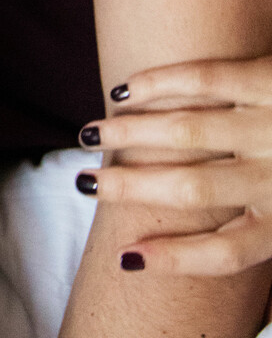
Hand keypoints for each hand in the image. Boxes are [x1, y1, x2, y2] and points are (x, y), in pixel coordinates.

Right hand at [77, 56, 271, 275]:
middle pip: (191, 190)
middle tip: (84, 185)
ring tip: (90, 135)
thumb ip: (268, 231)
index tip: (125, 260)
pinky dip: (160, 83)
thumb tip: (207, 254)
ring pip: (185, 132)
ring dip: (130, 134)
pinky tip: (127, 90)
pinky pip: (205, 77)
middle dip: (129, 188)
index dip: (173, 259)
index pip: (226, 254)